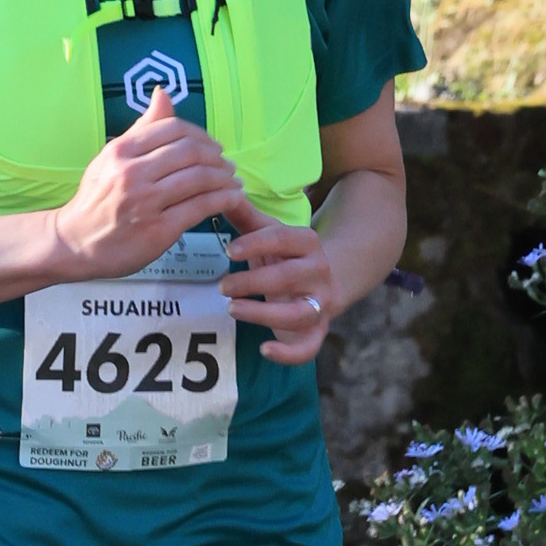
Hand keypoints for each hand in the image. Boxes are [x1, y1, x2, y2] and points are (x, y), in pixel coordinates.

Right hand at [43, 87, 246, 280]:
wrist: (74, 242)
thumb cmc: (96, 199)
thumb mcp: (111, 157)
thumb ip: (141, 128)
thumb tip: (163, 94)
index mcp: (121, 151)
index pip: (173, 128)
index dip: (201, 135)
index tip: (212, 146)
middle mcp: (133, 173)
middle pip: (190, 152)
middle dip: (216, 157)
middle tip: (227, 164)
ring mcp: (146, 202)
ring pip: (199, 179)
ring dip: (224, 178)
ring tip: (233, 181)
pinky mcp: (158, 230)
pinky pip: (199, 208)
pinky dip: (223, 200)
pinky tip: (232, 199)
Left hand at [220, 210, 335, 364]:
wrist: (325, 281)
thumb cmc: (285, 255)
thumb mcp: (269, 234)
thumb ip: (245, 217)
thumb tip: (220, 192)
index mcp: (307, 242)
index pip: (283, 239)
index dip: (256, 244)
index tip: (229, 251)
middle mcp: (319, 272)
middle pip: (288, 277)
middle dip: (252, 282)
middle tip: (222, 286)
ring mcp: (321, 303)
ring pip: (298, 313)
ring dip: (263, 313)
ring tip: (232, 309)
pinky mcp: (317, 331)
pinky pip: (308, 347)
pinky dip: (288, 353)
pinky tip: (264, 349)